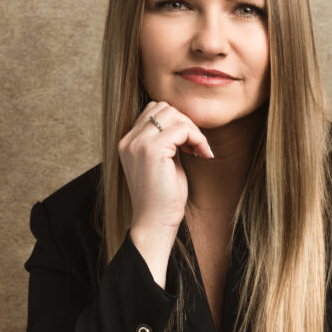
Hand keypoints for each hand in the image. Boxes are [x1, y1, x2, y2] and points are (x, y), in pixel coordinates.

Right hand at [118, 100, 213, 234]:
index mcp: (128, 143)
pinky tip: (202, 155)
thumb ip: (168, 142)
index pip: (153, 110)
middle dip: (185, 123)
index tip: (188, 145)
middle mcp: (129, 140)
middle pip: (163, 107)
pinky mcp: (152, 151)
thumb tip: (184, 124)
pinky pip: (182, 129)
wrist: (154, 223)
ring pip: (172, 113)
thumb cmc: (163, 199)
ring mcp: (138, 144)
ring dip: (192, 129)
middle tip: (195, 147)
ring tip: (198, 150)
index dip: (176, 122)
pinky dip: (197, 138)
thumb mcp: (164, 163)